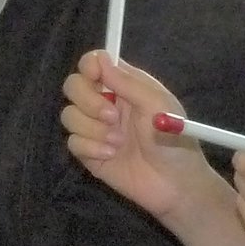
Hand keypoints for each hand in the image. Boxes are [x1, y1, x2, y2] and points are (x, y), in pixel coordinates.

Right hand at [60, 51, 221, 225]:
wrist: (175, 185)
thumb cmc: (175, 140)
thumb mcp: (158, 105)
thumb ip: (129, 83)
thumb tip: (101, 60)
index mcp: (125, 85)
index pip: (94, 63)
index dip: (89, 66)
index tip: (96, 78)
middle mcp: (106, 102)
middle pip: (73, 86)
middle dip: (88, 100)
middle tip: (112, 117)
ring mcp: (96, 128)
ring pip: (69, 115)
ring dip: (92, 128)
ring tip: (118, 142)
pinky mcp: (89, 153)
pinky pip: (72, 142)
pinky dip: (90, 147)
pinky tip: (111, 155)